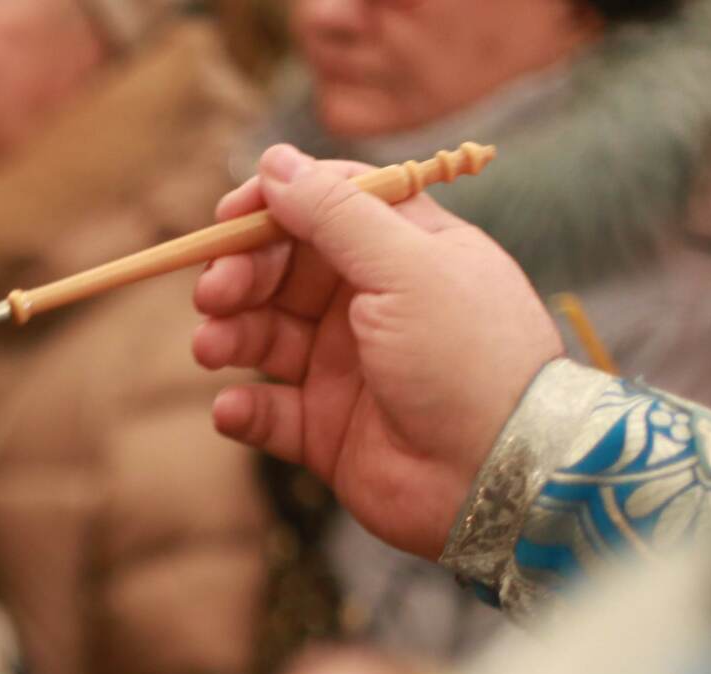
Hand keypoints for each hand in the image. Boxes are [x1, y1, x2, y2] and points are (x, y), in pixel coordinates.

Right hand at [192, 144, 563, 559]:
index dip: (273, 204)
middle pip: (282, 269)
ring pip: (264, 336)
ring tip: (211, 348)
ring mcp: (346, 368)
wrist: (499, 475)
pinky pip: (267, 411)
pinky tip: (233, 408)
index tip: (229, 216)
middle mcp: (372, 304)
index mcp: (404, 251)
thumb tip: (275, 161)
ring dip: (229, 335)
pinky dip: (242, 408)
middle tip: (214, 293)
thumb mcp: (407, 266)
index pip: (325, 206)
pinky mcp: (326, 430)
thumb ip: (335, 214)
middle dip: (240, 274)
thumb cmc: (467, 358)